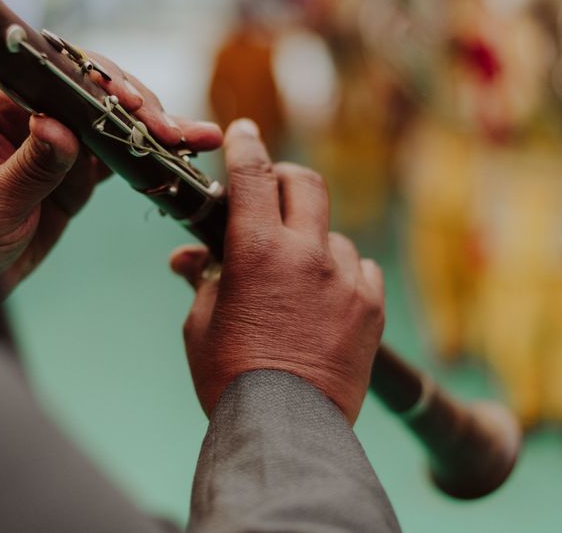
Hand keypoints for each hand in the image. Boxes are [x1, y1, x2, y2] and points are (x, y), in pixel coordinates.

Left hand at [0, 51, 222, 290]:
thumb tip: (57, 124)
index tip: (128, 103)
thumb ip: (29, 166)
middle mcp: (32, 115)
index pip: (54, 77)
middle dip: (138, 109)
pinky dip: (153, 158)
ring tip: (200, 138)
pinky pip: (121, 158)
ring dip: (158, 129)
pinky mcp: (79, 173)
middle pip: (95, 94)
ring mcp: (60, 143)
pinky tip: (185, 154)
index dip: (96, 82)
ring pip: (116, 124)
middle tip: (171, 132)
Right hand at [170, 119, 384, 423]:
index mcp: (258, 250)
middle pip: (306, 184)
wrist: (285, 429)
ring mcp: (346, 279)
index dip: (246, 144)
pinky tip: (327, 296)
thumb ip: (203, 279)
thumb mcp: (201, 323)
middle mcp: (308, 253)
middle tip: (272, 190)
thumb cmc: (230, 376)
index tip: (243, 131)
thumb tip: (190, 257)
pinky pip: (362, 269)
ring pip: (335, 233)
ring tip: (295, 273)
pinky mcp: (371, 307)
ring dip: (313, 240)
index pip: (253, 174)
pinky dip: (343, 273)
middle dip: (285, 178)